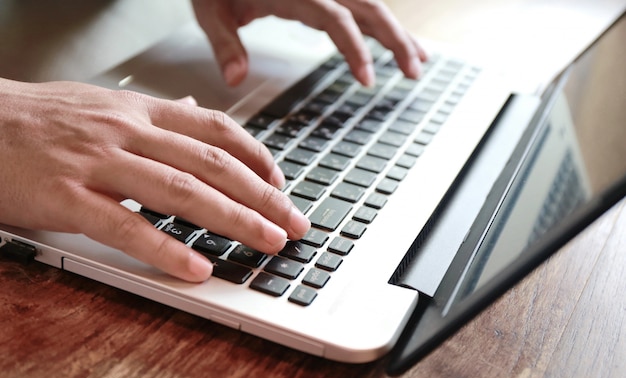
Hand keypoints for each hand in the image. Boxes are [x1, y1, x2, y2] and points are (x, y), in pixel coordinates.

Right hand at [0, 78, 309, 281]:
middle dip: (262, 197)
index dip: (257, 157)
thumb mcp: (103, 105)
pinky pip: (124, 226)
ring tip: (267, 243)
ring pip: (181, 192)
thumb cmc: (38, 119)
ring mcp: (98, 162)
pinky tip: (196, 267)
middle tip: (294, 224)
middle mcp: (127, 132)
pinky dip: (165, 249)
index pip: (216, 130)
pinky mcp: (66, 196)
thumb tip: (197, 112)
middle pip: (212, 165)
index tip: (281, 184)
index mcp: (139, 111)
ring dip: (233, 221)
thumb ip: (155, 114)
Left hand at [191, 0, 426, 86]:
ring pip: (374, 5)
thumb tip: (234, 80)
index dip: (355, 48)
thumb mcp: (210, 9)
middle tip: (414, 73)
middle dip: (395, 40)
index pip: (336, 19)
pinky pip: (363, 5)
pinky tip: (396, 41)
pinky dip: (383, 25)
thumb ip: (225, 44)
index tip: (367, 80)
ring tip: (419, 61)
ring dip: (398, 33)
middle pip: (369, 7)